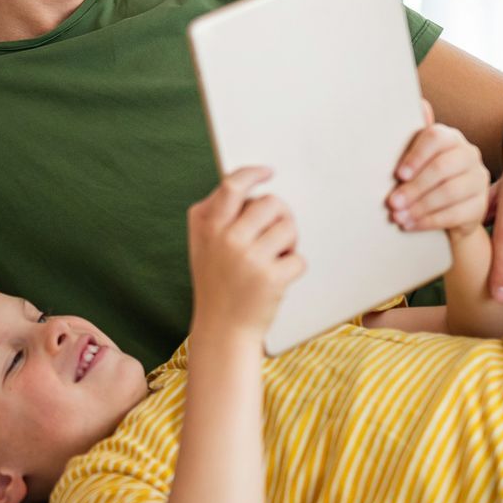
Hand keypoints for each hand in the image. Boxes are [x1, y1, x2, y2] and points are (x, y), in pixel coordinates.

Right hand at [187, 166, 304, 335]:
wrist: (222, 330)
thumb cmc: (217, 282)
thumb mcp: (204, 245)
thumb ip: (218, 214)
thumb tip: (249, 184)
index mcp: (206, 226)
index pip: (232, 186)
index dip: (252, 174)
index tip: (268, 173)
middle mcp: (224, 238)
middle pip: (270, 202)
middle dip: (281, 215)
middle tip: (277, 234)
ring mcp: (247, 258)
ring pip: (288, 227)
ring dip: (289, 242)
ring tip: (276, 259)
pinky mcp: (270, 278)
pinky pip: (299, 258)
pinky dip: (294, 268)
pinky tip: (278, 280)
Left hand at [387, 100, 490, 238]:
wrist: (446, 214)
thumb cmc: (422, 179)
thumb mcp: (414, 159)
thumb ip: (413, 136)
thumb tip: (420, 103)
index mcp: (450, 138)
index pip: (435, 138)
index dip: (416, 156)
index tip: (398, 175)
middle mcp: (469, 155)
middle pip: (442, 168)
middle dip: (414, 187)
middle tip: (391, 203)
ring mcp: (478, 180)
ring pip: (449, 192)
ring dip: (419, 207)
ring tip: (397, 217)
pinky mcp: (480, 205)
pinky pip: (455, 214)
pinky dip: (429, 221)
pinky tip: (410, 225)